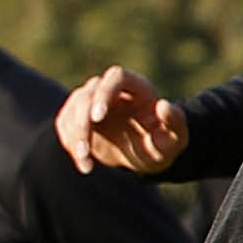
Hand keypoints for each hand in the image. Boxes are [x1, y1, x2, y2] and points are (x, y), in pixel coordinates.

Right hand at [59, 65, 187, 174]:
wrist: (146, 154)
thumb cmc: (164, 143)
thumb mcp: (175, 138)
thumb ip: (175, 122)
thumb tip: (163, 105)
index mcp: (137, 87)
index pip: (115, 77)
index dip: (104, 93)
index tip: (97, 116)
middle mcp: (111, 88)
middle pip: (87, 95)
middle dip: (82, 122)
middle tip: (85, 150)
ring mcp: (92, 101)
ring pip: (73, 110)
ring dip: (75, 137)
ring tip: (86, 162)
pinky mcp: (78, 116)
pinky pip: (66, 126)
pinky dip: (72, 145)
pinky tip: (85, 165)